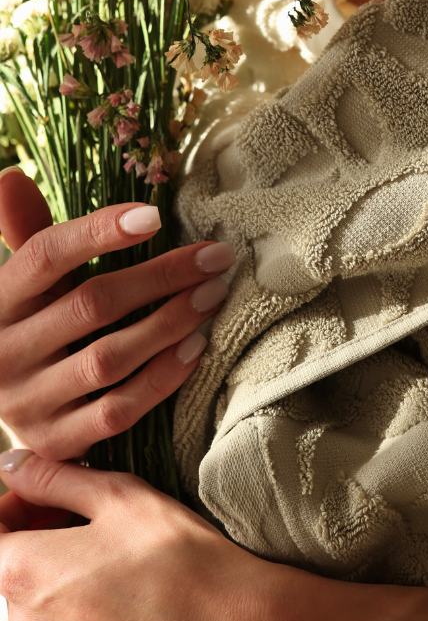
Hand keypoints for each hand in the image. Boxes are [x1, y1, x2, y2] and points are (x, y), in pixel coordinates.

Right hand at [0, 167, 235, 459]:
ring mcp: (27, 404)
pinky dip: (162, 378)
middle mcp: (4, 353)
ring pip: (109, 358)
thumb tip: (9, 176)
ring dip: (170, 324)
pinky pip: (118, 410)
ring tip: (213, 295)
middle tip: (214, 257)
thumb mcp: (22, 284)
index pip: (44, 256)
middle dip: (161, 276)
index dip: (99, 232)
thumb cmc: (27, 328)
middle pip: (91, 305)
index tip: (155, 216)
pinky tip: (197, 348)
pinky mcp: (56, 443)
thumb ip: (27, 232)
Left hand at [0, 451, 286, 620]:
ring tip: (112, 548)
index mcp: (24, 573)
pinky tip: (124, 585)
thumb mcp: (118, 496)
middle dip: (36, 533)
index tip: (47, 488)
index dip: (14, 503)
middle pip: (9, 568)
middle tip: (86, 510)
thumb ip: (55, 478)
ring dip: (58, 570)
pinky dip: (79, 605)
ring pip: (37, 601)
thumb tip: (13, 466)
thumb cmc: (178, 557)